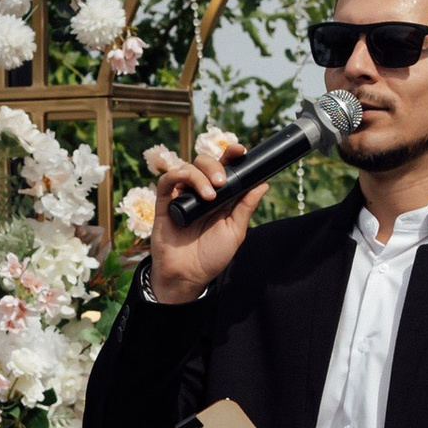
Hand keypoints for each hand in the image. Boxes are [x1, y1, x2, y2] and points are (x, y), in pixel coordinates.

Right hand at [144, 133, 262, 303]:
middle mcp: (201, 191)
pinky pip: (167, 180)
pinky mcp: (165, 203)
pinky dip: (177, 175)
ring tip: (209, 196)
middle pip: (205, 162)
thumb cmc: (212, 256)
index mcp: (220, 196)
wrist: (188, 276)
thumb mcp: (235, 231)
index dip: (232, 155)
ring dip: (200, 176)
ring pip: (188, 167)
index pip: (225, 168)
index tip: (241, 150)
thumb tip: (263, 183)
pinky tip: (188, 184)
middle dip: (215, 166)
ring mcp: (182, 195)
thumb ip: (246, 207)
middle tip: (222, 183)